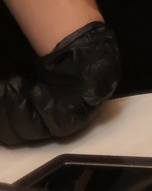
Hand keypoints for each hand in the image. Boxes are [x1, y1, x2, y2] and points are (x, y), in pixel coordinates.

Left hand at [0, 20, 118, 145]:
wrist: (76, 57)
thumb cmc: (90, 62)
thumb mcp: (102, 67)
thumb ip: (99, 81)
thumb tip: (92, 95)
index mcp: (78, 116)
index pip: (61, 125)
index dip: (47, 111)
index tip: (37, 88)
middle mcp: (55, 126)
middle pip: (31, 132)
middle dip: (18, 109)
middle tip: (14, 83)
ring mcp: (35, 123)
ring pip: (14, 133)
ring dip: (4, 111)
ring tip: (5, 85)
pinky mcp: (19, 117)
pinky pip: (3, 125)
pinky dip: (0, 108)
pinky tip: (0, 90)